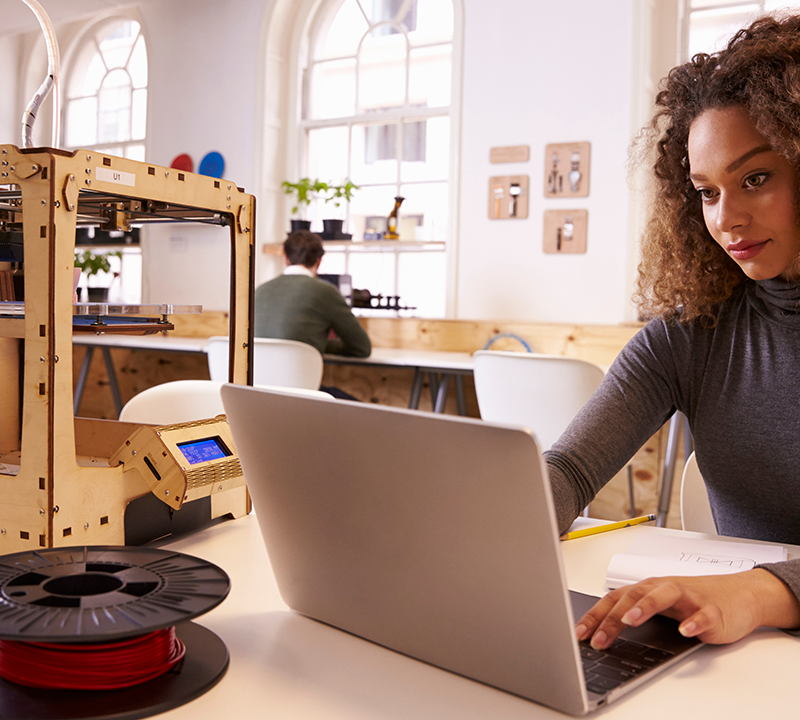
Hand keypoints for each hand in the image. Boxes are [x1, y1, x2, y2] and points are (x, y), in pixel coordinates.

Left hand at [575, 569, 799, 648]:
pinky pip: (702, 615)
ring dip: (645, 607)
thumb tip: (602, 634)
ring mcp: (688, 598)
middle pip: (633, 597)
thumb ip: (636, 616)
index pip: (615, 599)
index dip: (595, 615)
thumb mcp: (660, 605)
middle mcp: (664, 589)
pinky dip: (693, 622)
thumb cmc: (694, 600)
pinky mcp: (712, 610)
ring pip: (663, 596)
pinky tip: (685, 631)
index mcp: (648, 588)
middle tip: (598, 637)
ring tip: (629, 621)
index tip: (580, 633)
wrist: (739, 594)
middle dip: (612, 618)